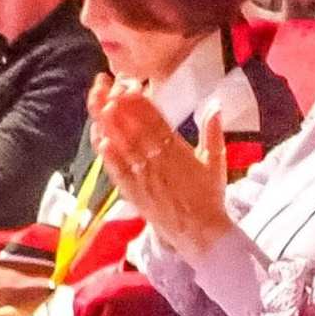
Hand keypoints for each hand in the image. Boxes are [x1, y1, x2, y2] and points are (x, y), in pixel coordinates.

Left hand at [89, 78, 232, 254]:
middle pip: (134, 126)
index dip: (140, 100)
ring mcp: (143, 176)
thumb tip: (215, 104)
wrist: (200, 231)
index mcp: (177, 149)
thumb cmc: (209, 196)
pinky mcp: (133, 192)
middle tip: (105, 85)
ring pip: (122, 144)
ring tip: (97, 103)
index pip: (155, 119)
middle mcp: (158, 160)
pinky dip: (109, 155)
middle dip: (118, 103)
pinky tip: (100, 140)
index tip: (129, 83)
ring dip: (109, 122)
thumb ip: (213, 131)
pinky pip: (117, 171)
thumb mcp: (217, 161)